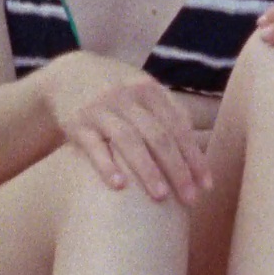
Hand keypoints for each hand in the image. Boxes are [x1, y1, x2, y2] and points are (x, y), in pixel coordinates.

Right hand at [43, 52, 213, 204]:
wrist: (67, 74)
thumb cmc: (117, 91)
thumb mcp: (142, 89)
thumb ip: (170, 111)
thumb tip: (198, 148)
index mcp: (149, 90)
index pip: (178, 127)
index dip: (194, 157)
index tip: (206, 185)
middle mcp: (127, 97)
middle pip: (158, 136)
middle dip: (177, 169)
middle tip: (190, 199)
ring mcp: (101, 109)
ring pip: (129, 140)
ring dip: (147, 169)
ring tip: (161, 197)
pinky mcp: (77, 123)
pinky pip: (93, 146)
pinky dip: (106, 165)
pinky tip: (119, 186)